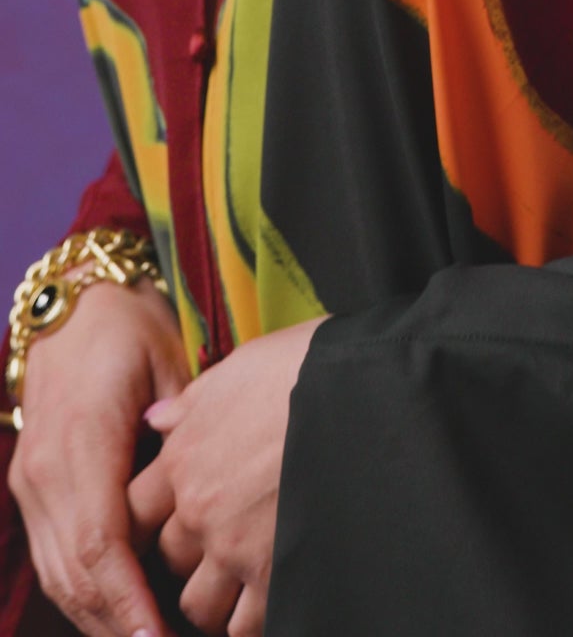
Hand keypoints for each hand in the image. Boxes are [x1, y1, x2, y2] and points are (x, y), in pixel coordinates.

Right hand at [9, 273, 191, 636]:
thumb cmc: (130, 329)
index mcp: (83, 439)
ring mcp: (31, 482)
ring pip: (57, 576)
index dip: (128, 597)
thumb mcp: (168, 361)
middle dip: (117, 624)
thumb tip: (208, 481)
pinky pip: (52, 557)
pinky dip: (83, 593)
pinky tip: (119, 616)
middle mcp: (46, 470)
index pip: (99, 542)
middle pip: (73, 574)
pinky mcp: (30, 487)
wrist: (73, 304)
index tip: (158, 635)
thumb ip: (184, 425)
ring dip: (99, 618)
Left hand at [127, 318, 325, 636]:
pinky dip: (250, 620)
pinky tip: (268, 598)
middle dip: (190, 555)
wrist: (359, 388)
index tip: (170, 519)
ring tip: (243, 581)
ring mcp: (236, 547)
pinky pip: (243, 625)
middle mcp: (201, 507)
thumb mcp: (238, 368)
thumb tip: (157, 420)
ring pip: (199, 603)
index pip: (137, 508)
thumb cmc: (302, 368)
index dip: (150, 519)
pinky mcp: (276, 574)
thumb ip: (192, 403)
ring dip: (216, 596)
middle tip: (221, 545)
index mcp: (185, 456)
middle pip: (169, 558)